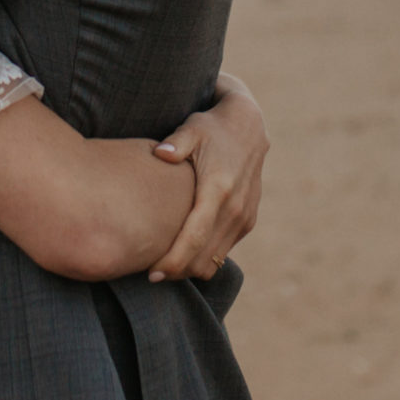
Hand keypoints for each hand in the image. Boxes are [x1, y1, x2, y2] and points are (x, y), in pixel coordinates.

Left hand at [146, 72, 267, 281]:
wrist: (248, 126)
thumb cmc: (211, 127)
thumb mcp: (192, 128)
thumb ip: (176, 143)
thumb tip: (160, 153)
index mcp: (218, 190)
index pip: (194, 238)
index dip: (173, 261)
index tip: (152, 273)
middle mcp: (235, 209)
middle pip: (203, 258)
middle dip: (177, 271)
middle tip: (150, 273)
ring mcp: (244, 217)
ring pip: (215, 260)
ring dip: (191, 268)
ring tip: (164, 264)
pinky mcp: (248, 221)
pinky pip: (223, 251)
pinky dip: (204, 258)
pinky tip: (183, 251)